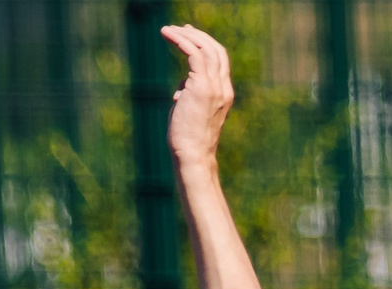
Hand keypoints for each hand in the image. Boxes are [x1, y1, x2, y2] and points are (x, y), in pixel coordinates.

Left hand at [161, 24, 233, 168]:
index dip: (206, 45)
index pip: (220, 61)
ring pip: (205, 48)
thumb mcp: (190, 113)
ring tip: (168, 30)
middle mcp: (223, 88)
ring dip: (186, 35)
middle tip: (178, 28)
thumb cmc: (188, 140)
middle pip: (215, 50)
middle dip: (197, 36)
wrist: (193, 155)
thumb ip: (189, 97)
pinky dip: (181, 40)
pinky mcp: (202, 87)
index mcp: (223, 94)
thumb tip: (180, 90)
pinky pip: (193, 54)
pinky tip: (168, 34)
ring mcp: (214, 87)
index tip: (189, 36)